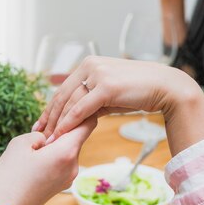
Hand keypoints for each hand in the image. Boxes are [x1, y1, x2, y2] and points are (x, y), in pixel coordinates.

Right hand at [0, 116, 96, 204]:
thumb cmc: (11, 176)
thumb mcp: (20, 143)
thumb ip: (40, 134)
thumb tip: (47, 138)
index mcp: (67, 151)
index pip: (87, 123)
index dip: (82, 111)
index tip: (73, 103)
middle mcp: (74, 165)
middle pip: (76, 137)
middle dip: (63, 129)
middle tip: (43, 125)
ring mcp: (69, 177)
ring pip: (68, 150)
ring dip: (56, 144)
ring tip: (33, 147)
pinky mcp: (61, 185)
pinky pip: (62, 163)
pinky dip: (53, 156)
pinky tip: (34, 160)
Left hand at [33, 56, 203, 155]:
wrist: (164, 87)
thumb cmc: (139, 91)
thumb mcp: (110, 93)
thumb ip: (93, 100)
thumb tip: (79, 116)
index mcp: (89, 64)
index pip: (64, 88)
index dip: (51, 107)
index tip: (41, 123)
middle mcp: (90, 66)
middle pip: (62, 95)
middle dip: (49, 117)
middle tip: (39, 134)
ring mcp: (98, 75)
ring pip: (70, 103)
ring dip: (57, 123)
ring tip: (49, 140)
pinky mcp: (106, 87)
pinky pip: (81, 109)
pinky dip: (69, 123)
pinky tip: (61, 134)